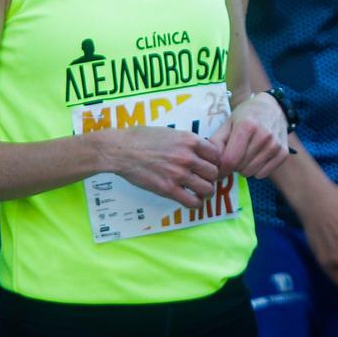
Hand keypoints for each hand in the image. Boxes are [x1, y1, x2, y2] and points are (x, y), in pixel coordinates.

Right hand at [107, 125, 221, 209]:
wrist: (121, 150)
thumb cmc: (142, 138)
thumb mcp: (170, 132)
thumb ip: (187, 141)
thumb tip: (199, 150)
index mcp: (190, 140)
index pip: (217, 155)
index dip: (215, 162)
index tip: (209, 166)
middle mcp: (188, 157)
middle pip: (214, 172)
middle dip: (211, 178)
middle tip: (204, 180)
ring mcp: (179, 174)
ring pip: (207, 188)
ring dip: (206, 192)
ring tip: (200, 192)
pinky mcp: (168, 189)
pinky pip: (192, 201)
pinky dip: (196, 204)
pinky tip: (191, 201)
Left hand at [216, 91, 289, 179]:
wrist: (272, 107)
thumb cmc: (246, 115)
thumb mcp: (228, 123)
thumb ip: (216, 142)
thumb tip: (211, 164)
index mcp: (247, 126)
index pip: (230, 160)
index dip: (221, 168)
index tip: (218, 168)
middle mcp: (264, 136)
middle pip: (240, 168)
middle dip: (233, 165)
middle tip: (235, 154)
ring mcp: (275, 145)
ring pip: (251, 173)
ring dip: (244, 168)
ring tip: (246, 154)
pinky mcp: (283, 153)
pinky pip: (263, 174)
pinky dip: (257, 170)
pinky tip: (257, 157)